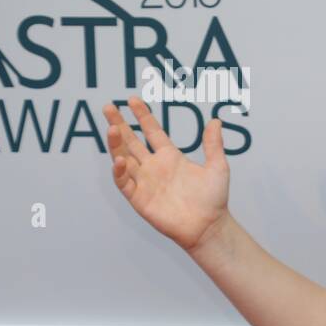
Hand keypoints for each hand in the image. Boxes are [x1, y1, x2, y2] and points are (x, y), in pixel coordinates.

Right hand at [103, 96, 230, 252]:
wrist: (209, 226)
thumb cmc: (214, 198)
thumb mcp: (217, 167)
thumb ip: (213, 144)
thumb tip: (216, 121)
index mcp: (170, 157)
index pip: (152, 132)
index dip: (143, 116)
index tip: (133, 100)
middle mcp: (154, 167)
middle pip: (131, 141)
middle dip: (119, 124)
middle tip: (108, 107)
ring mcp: (145, 182)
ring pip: (124, 158)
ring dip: (116, 144)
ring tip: (111, 128)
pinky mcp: (139, 198)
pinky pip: (124, 183)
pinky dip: (119, 171)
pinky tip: (119, 160)